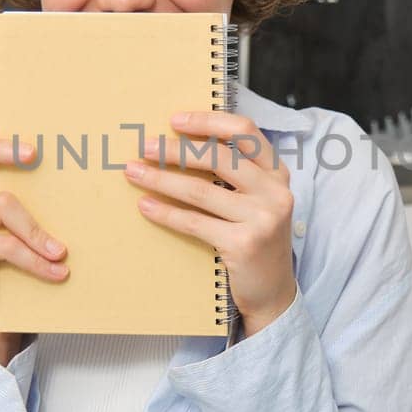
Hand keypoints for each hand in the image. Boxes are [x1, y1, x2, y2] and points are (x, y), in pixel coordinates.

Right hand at [0, 92, 68, 365]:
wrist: (0, 317)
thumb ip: (35, 204)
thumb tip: (79, 179)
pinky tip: (58, 272)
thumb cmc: (18, 267)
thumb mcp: (26, 230)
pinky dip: (36, 260)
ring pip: (1, 206)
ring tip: (62, 251)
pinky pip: (5, 246)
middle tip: (35, 153)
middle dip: (2, 149)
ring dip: (37, 230)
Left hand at [124, 111, 297, 336]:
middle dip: (175, 150)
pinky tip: (145, 206)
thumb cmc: (256, 238)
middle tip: (144, 146)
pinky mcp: (244, 244)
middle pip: (218, 157)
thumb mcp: (257, 200)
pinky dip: (165, 212)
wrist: (272, 291)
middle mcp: (275, 191)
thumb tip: (181, 144)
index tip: (175, 120)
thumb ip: (236, 174)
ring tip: (134, 172)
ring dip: (161, 178)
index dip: (208, 120)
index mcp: (277, 172)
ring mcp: (262, 218)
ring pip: (200, 190)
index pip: (245, 131)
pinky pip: (194, 222)